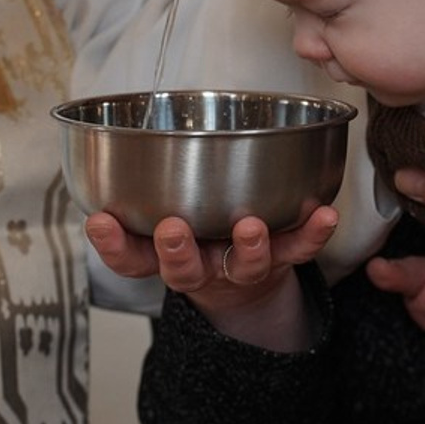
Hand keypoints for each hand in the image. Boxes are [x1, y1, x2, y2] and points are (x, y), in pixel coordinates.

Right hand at [86, 205, 337, 351]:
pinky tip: (325, 214)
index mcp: (165, 255)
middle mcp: (201, 267)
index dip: (112, 243)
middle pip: (183, 269)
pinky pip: (300, 250)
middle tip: (173, 229)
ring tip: (250, 227)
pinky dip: (314, 233)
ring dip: (248, 247)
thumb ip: (144, 184)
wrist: (244, 286)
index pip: (130, 257)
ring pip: (244, 265)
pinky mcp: (281, 260)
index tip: (99, 220)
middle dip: (176, 250)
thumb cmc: (198, 230)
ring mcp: (242, 266)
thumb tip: (119, 136)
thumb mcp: (163, 211)